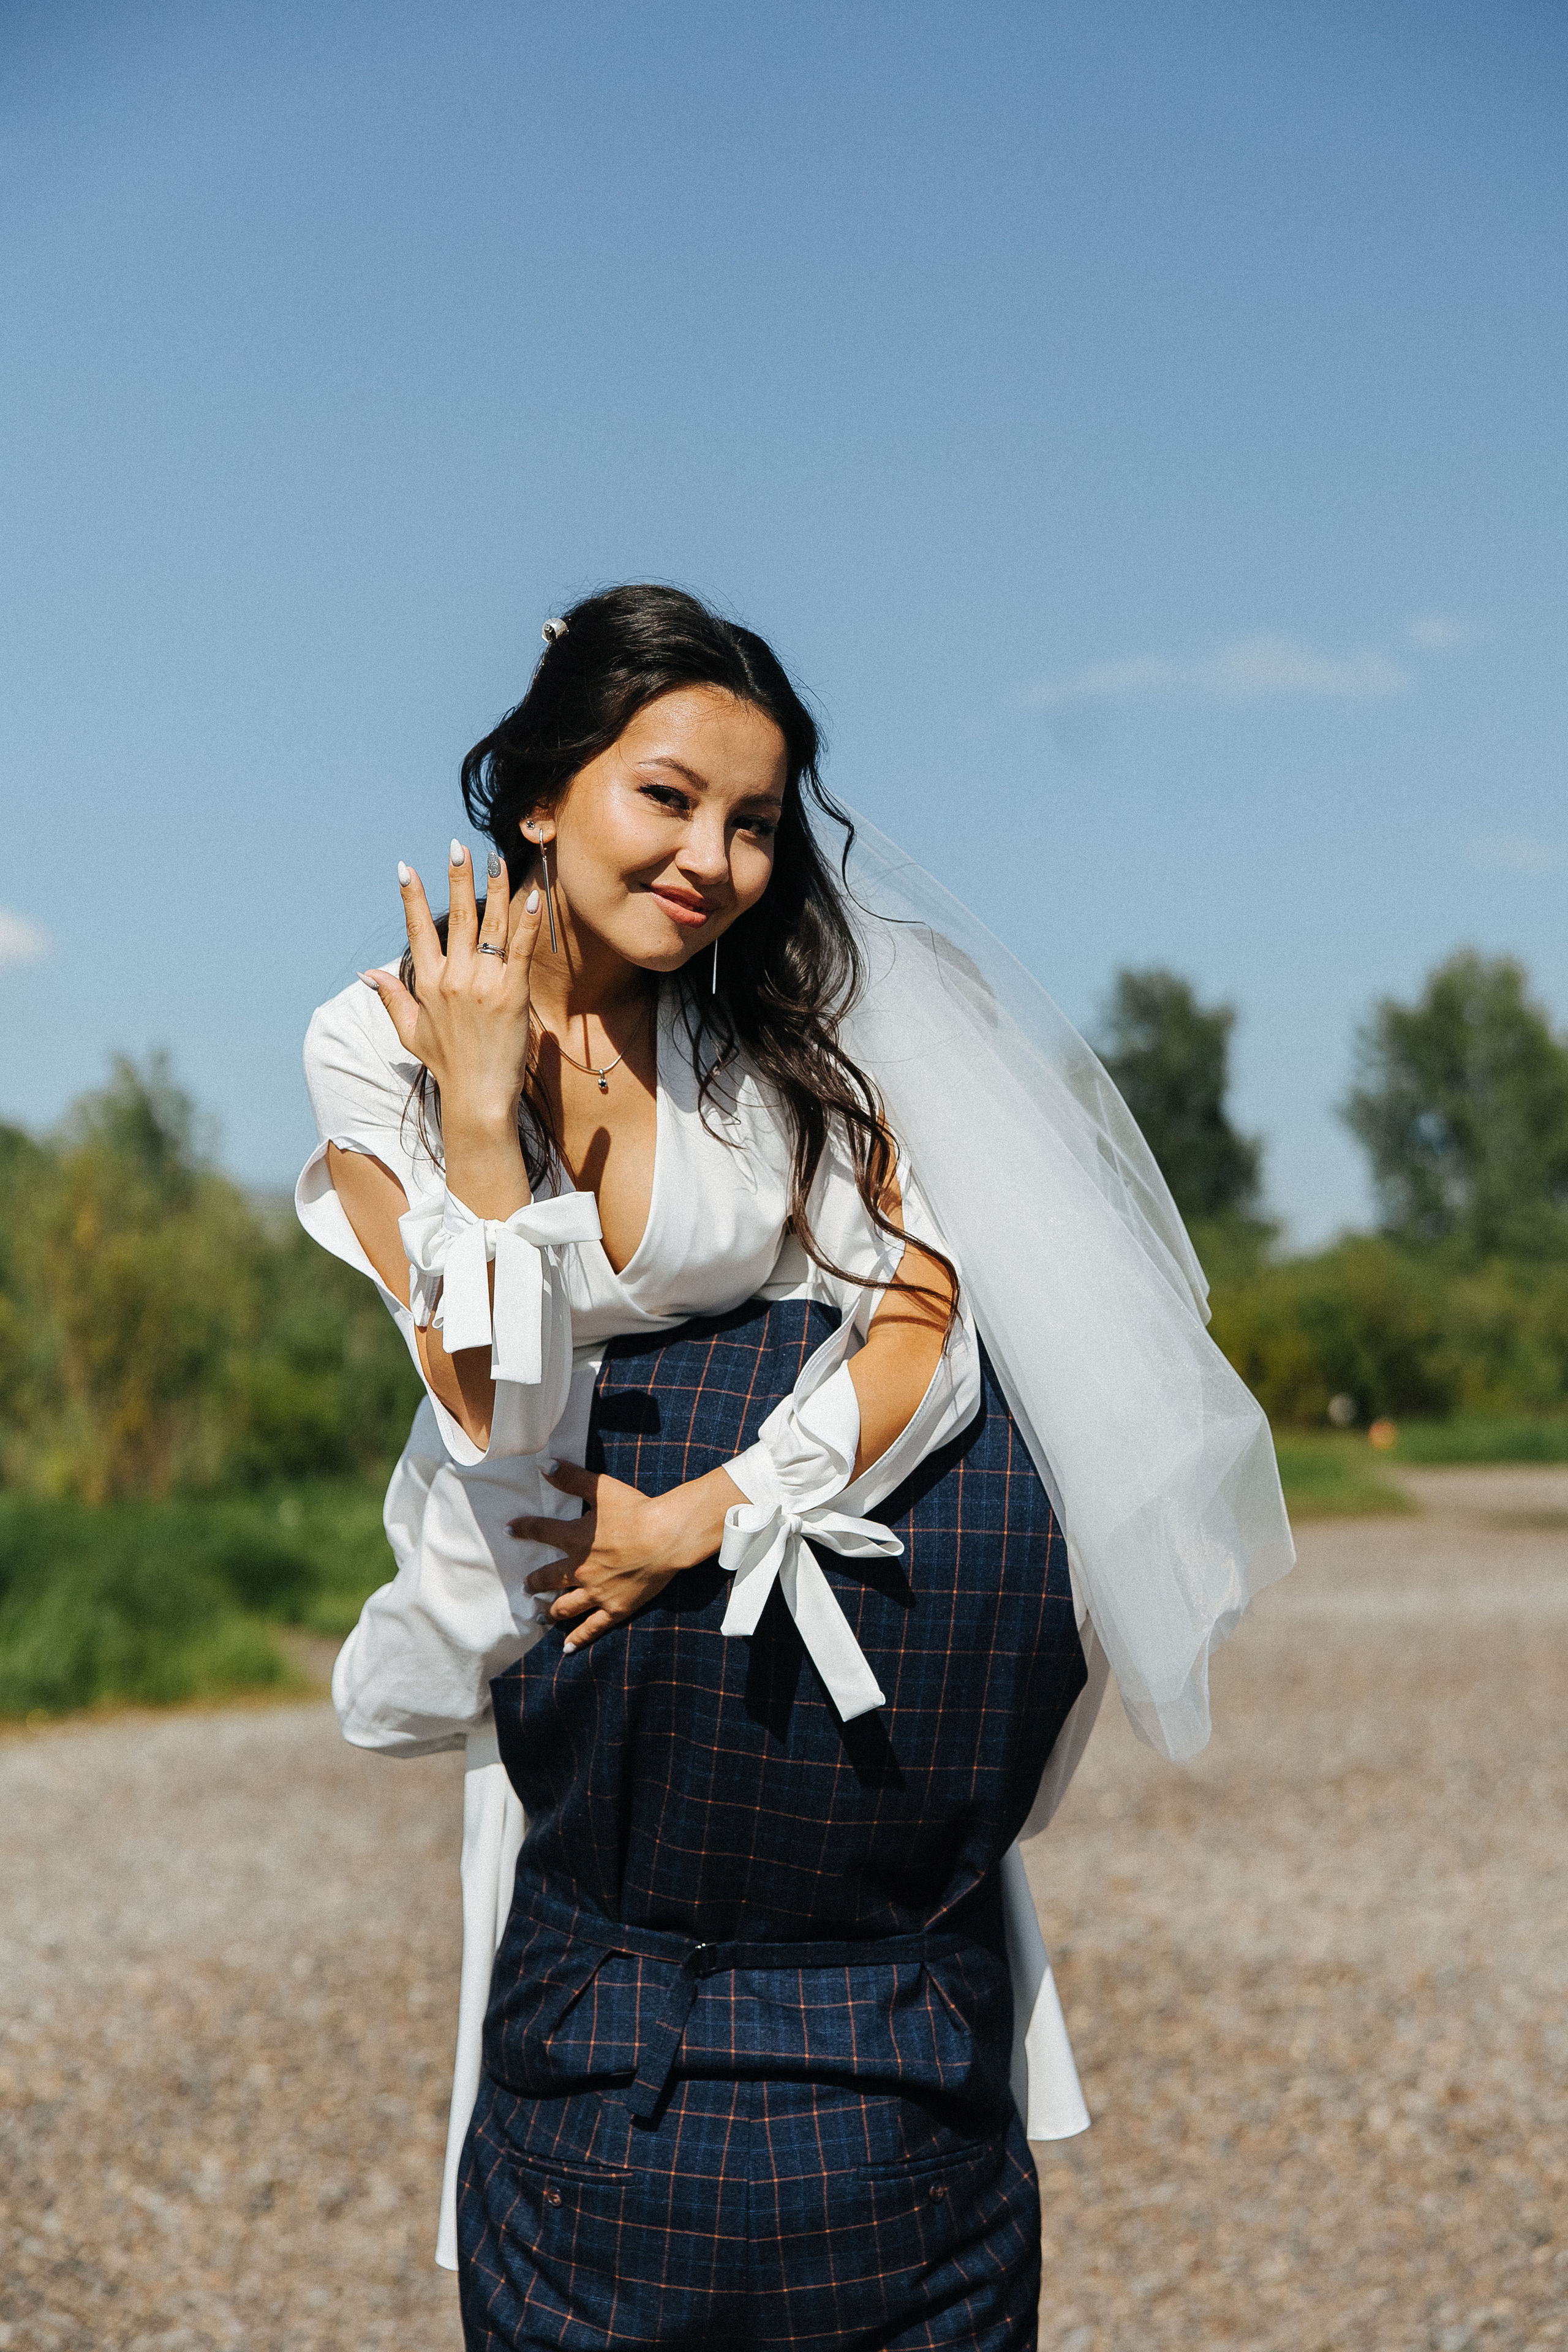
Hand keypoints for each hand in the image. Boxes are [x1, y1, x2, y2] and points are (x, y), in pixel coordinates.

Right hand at [363, 845, 543, 1142]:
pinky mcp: (512, 994)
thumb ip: (392, 998)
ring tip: (495, 859)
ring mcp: (483, 984)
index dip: (411, 897)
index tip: (406, 868)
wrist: (477, 1097)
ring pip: (489, 926)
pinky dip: (526, 923)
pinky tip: (532, 897)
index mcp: (427, 984)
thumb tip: (368, 974)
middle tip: (458, 847)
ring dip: (494, 888)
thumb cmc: (447, 1066)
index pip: (416, 930)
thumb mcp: (411, 1032)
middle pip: (456, 917)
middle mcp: (453, 978)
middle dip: (456, 878)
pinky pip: (520, 950)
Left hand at [512, 1461, 740, 1649]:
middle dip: (535, 1583)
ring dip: (550, 1612)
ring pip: (565, 1607)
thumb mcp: (601, 1488)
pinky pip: (592, 1628)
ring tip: (541, 1615)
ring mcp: (596, 1593)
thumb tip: (545, 1466)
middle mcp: (580, 1570)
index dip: (524, 1529)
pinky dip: (578, 1638)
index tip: (510, 1529)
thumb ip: (572, 1478)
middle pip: (548, 1579)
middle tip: (526, 1587)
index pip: (541, 1532)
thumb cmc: (636, 1510)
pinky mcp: (615, 1608)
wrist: (665, 1537)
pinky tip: (567, 1648)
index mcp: (575, 1539)